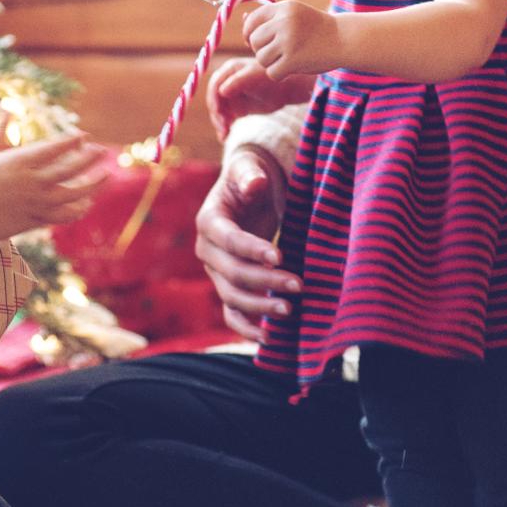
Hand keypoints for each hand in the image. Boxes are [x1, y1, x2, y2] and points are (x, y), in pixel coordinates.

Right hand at [0, 125, 104, 242]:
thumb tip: (6, 109)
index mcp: (18, 163)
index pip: (54, 150)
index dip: (72, 142)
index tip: (84, 136)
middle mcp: (32, 183)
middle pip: (70, 170)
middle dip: (90, 159)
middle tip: (104, 151)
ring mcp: (36, 204)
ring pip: (73, 195)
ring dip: (93, 185)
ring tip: (106, 176)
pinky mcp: (36, 221)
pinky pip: (63, 216)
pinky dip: (78, 210)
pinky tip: (86, 204)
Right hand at [195, 145, 299, 341]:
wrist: (250, 191)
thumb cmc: (253, 177)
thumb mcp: (250, 168)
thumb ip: (250, 174)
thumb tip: (255, 184)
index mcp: (209, 220)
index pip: (228, 240)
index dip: (251, 249)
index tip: (279, 256)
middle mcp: (207, 250)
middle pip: (232, 273)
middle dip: (265, 282)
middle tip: (299, 285)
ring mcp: (216, 272)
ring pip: (232, 297)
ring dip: (260, 308)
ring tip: (290, 310)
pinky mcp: (228, 287)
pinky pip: (231, 313)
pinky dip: (246, 328)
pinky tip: (269, 338)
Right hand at [208, 57, 316, 140]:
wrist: (285, 89)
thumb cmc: (271, 79)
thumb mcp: (254, 77)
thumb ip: (237, 82)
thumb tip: (221, 91)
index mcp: (228, 72)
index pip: (214, 86)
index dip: (213, 99)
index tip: (218, 112)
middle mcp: (226, 84)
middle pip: (215, 101)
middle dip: (217, 114)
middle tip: (223, 127)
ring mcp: (230, 97)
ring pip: (219, 112)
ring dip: (219, 124)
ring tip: (224, 135)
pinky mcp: (236, 109)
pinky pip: (226, 120)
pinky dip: (224, 128)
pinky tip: (224, 137)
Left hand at [243, 0, 340, 79]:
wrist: (344, 39)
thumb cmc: (316, 29)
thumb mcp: (295, 16)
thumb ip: (271, 19)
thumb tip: (242, 20)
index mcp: (284, 7)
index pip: (252, 21)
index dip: (250, 34)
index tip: (259, 41)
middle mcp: (284, 21)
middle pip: (254, 41)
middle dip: (262, 50)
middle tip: (279, 52)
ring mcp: (288, 40)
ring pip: (261, 58)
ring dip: (271, 63)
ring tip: (287, 59)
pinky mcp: (293, 60)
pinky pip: (272, 72)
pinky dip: (279, 74)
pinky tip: (292, 69)